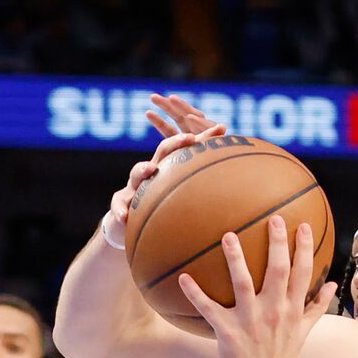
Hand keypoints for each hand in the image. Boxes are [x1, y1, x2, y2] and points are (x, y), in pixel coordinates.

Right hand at [103, 97, 227, 244]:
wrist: (127, 228)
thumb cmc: (160, 215)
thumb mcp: (181, 207)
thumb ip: (203, 200)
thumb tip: (240, 207)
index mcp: (170, 170)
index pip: (189, 149)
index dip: (204, 137)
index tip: (223, 128)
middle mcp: (152, 172)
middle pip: (164, 150)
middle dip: (176, 143)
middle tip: (189, 139)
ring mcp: (133, 187)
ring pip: (136, 172)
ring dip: (143, 169)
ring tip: (151, 171)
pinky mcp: (119, 204)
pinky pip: (117, 204)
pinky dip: (120, 210)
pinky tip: (124, 218)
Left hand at [176, 216, 336, 357]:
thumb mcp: (304, 333)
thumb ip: (317, 306)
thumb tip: (333, 285)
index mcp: (292, 310)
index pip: (303, 273)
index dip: (304, 248)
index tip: (302, 225)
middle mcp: (274, 312)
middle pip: (279, 271)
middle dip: (278, 243)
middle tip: (273, 218)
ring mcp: (251, 322)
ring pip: (244, 283)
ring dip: (235, 259)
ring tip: (228, 235)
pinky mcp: (228, 333)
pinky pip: (209, 309)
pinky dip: (195, 294)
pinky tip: (183, 277)